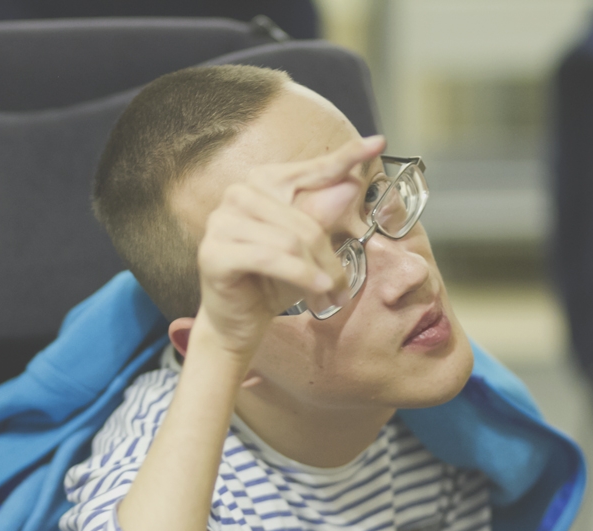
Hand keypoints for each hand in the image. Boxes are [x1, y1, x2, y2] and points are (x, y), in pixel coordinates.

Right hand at [195, 135, 385, 356]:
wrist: (236, 324)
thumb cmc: (271, 282)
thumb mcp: (306, 249)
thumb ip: (323, 216)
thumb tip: (349, 185)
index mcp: (260, 185)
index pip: (309, 170)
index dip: (345, 157)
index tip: (379, 143)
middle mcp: (236, 196)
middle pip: (304, 219)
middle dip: (329, 257)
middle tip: (344, 288)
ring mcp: (220, 223)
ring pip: (290, 241)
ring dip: (318, 272)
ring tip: (330, 296)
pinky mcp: (213, 253)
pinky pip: (269, 258)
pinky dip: (300, 275)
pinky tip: (318, 291)